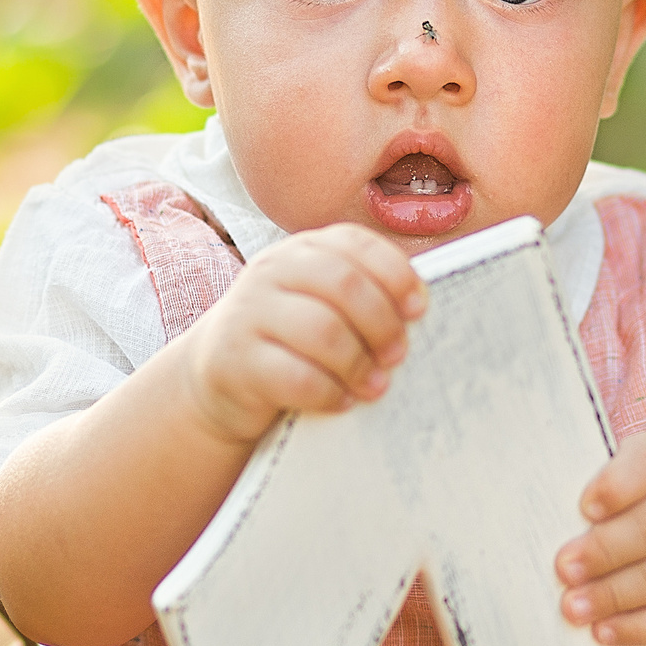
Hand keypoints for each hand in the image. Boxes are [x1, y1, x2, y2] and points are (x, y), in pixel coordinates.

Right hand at [177, 224, 426, 443]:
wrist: (220, 376)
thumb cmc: (293, 341)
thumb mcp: (322, 304)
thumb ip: (364, 296)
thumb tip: (425, 311)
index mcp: (302, 250)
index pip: (355, 244)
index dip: (395, 274)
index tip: (419, 310)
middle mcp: (271, 271)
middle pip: (343, 285)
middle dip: (382, 323)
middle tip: (399, 355)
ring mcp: (248, 313)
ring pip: (322, 330)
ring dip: (360, 363)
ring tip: (376, 386)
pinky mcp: (235, 361)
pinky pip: (296, 376)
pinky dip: (329, 392)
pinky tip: (343, 401)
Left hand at [555, 433, 645, 645]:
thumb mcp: (631, 493)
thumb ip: (598, 501)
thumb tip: (546, 527)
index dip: (618, 484)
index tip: (585, 508)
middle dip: (604, 550)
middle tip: (563, 569)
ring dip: (613, 594)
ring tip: (573, 608)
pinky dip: (639, 627)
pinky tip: (605, 631)